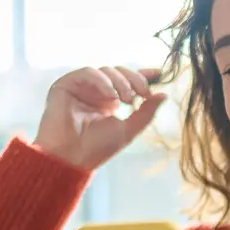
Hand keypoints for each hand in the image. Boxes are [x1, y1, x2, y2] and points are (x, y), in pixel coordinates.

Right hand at [34, 66, 166, 169]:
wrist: (70, 158)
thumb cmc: (96, 149)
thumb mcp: (128, 130)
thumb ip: (146, 113)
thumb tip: (164, 95)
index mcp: (108, 101)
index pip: (127, 81)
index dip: (142, 75)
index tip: (159, 73)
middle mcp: (95, 92)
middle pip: (119, 72)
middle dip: (135, 79)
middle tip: (143, 94)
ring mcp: (81, 88)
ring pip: (106, 70)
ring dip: (120, 82)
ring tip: (126, 100)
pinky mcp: (66, 85)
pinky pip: (88, 72)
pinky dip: (102, 81)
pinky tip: (111, 96)